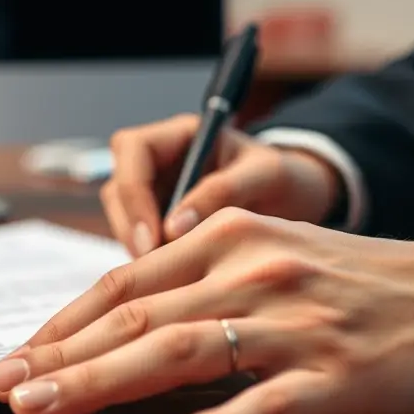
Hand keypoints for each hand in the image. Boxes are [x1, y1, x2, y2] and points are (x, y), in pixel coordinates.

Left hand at [0, 209, 413, 413]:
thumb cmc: (348, 283)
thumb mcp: (267, 255)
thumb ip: (194, 281)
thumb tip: (108, 329)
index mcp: (230, 235)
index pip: (124, 284)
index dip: (62, 323)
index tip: (15, 356)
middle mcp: (255, 271)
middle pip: (136, 318)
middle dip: (59, 356)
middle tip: (3, 389)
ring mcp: (294, 324)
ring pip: (179, 354)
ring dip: (99, 384)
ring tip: (43, 411)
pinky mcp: (335, 376)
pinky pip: (258, 408)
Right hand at [103, 114, 342, 257]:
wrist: (295, 201)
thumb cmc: (283, 178)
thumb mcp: (264, 175)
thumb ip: (221, 191)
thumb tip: (172, 227)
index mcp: (179, 134)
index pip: (132, 150)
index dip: (134, 193)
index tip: (154, 236)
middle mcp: (158, 161)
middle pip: (118, 189)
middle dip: (132, 228)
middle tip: (155, 264)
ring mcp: (152, 194)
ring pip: (121, 219)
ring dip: (137, 247)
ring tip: (170, 275)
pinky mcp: (155, 223)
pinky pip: (137, 241)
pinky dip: (149, 261)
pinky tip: (173, 279)